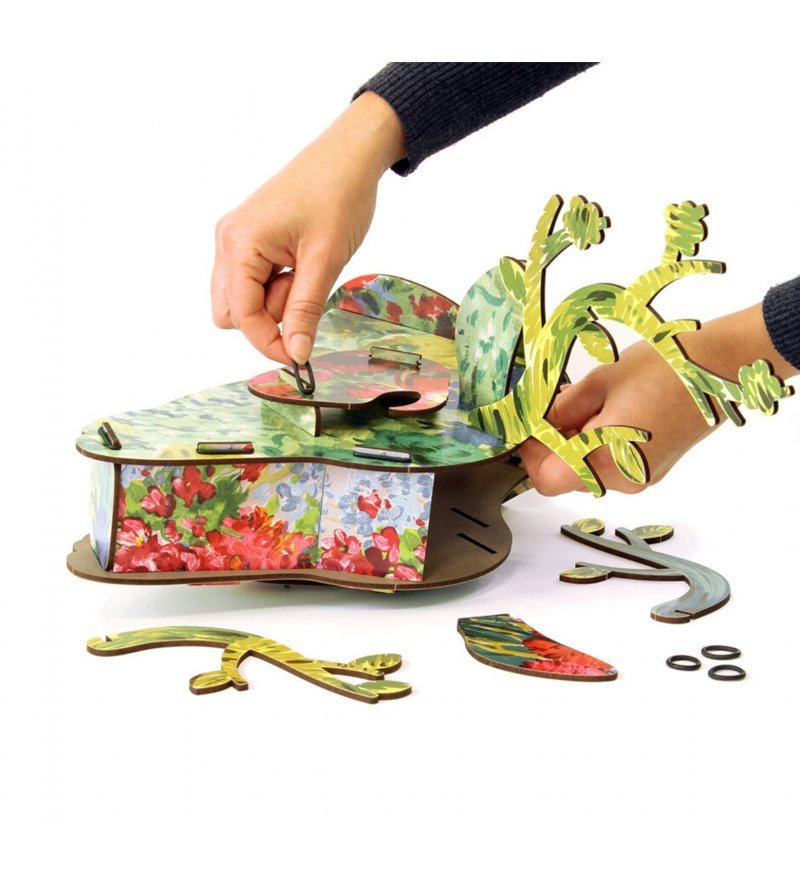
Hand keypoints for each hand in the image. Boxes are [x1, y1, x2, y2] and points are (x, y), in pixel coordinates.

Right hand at [211, 92, 404, 363]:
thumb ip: (304, 311)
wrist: (349, 155)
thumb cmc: (338, 196)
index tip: (299, 357)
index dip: (268, 341)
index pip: (241, 315)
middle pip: (233, 311)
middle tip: (305, 292)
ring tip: (306, 271)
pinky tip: (300, 264)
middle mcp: (228, 241)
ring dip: (275, 301)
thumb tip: (295, 354)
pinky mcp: (251, 238)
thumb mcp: (324, 262)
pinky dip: (277, 285)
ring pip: (243, 298)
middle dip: (269, 316)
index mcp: (239, 244)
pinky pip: (254, 280)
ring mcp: (236, 239)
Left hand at [519, 304, 797, 493]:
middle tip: (549, 408)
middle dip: (550, 445)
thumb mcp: (598, 383)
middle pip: (565, 476)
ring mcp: (641, 477)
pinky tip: (604, 412)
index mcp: (607, 460)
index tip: (525, 425)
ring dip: (573, 443)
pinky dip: (596, 444)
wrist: (721, 366)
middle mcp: (624, 479)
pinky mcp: (653, 468)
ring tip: (582, 403)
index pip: (545, 478)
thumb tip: (532, 422)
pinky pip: (610, 464)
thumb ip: (559, 410)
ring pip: (586, 470)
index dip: (529, 452)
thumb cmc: (665, 368)